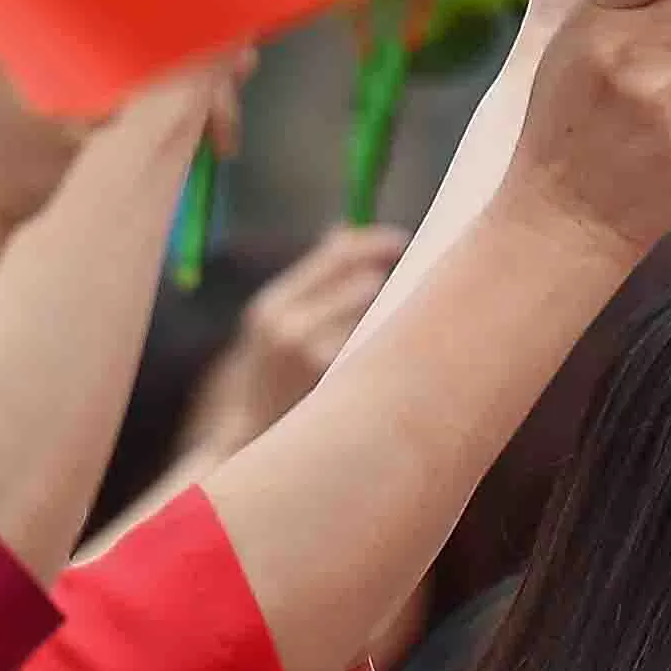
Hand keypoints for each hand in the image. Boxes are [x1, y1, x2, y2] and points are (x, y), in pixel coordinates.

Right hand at [181, 226, 405, 455]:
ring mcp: (308, 356)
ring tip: (401, 323)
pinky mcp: (330, 383)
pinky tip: (390, 356)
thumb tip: (345, 228)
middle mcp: (286, 325)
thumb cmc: (275, 376)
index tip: (403, 240)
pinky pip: (374, 349)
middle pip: (362, 280)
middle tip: (420, 273)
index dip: (374, 242)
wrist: (250, 441)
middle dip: (393, 276)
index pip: (334, 254)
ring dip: (394, 312)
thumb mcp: (279, 322)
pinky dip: (387, 345)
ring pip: (375, 315)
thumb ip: (312, 279)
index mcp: (272, 303)